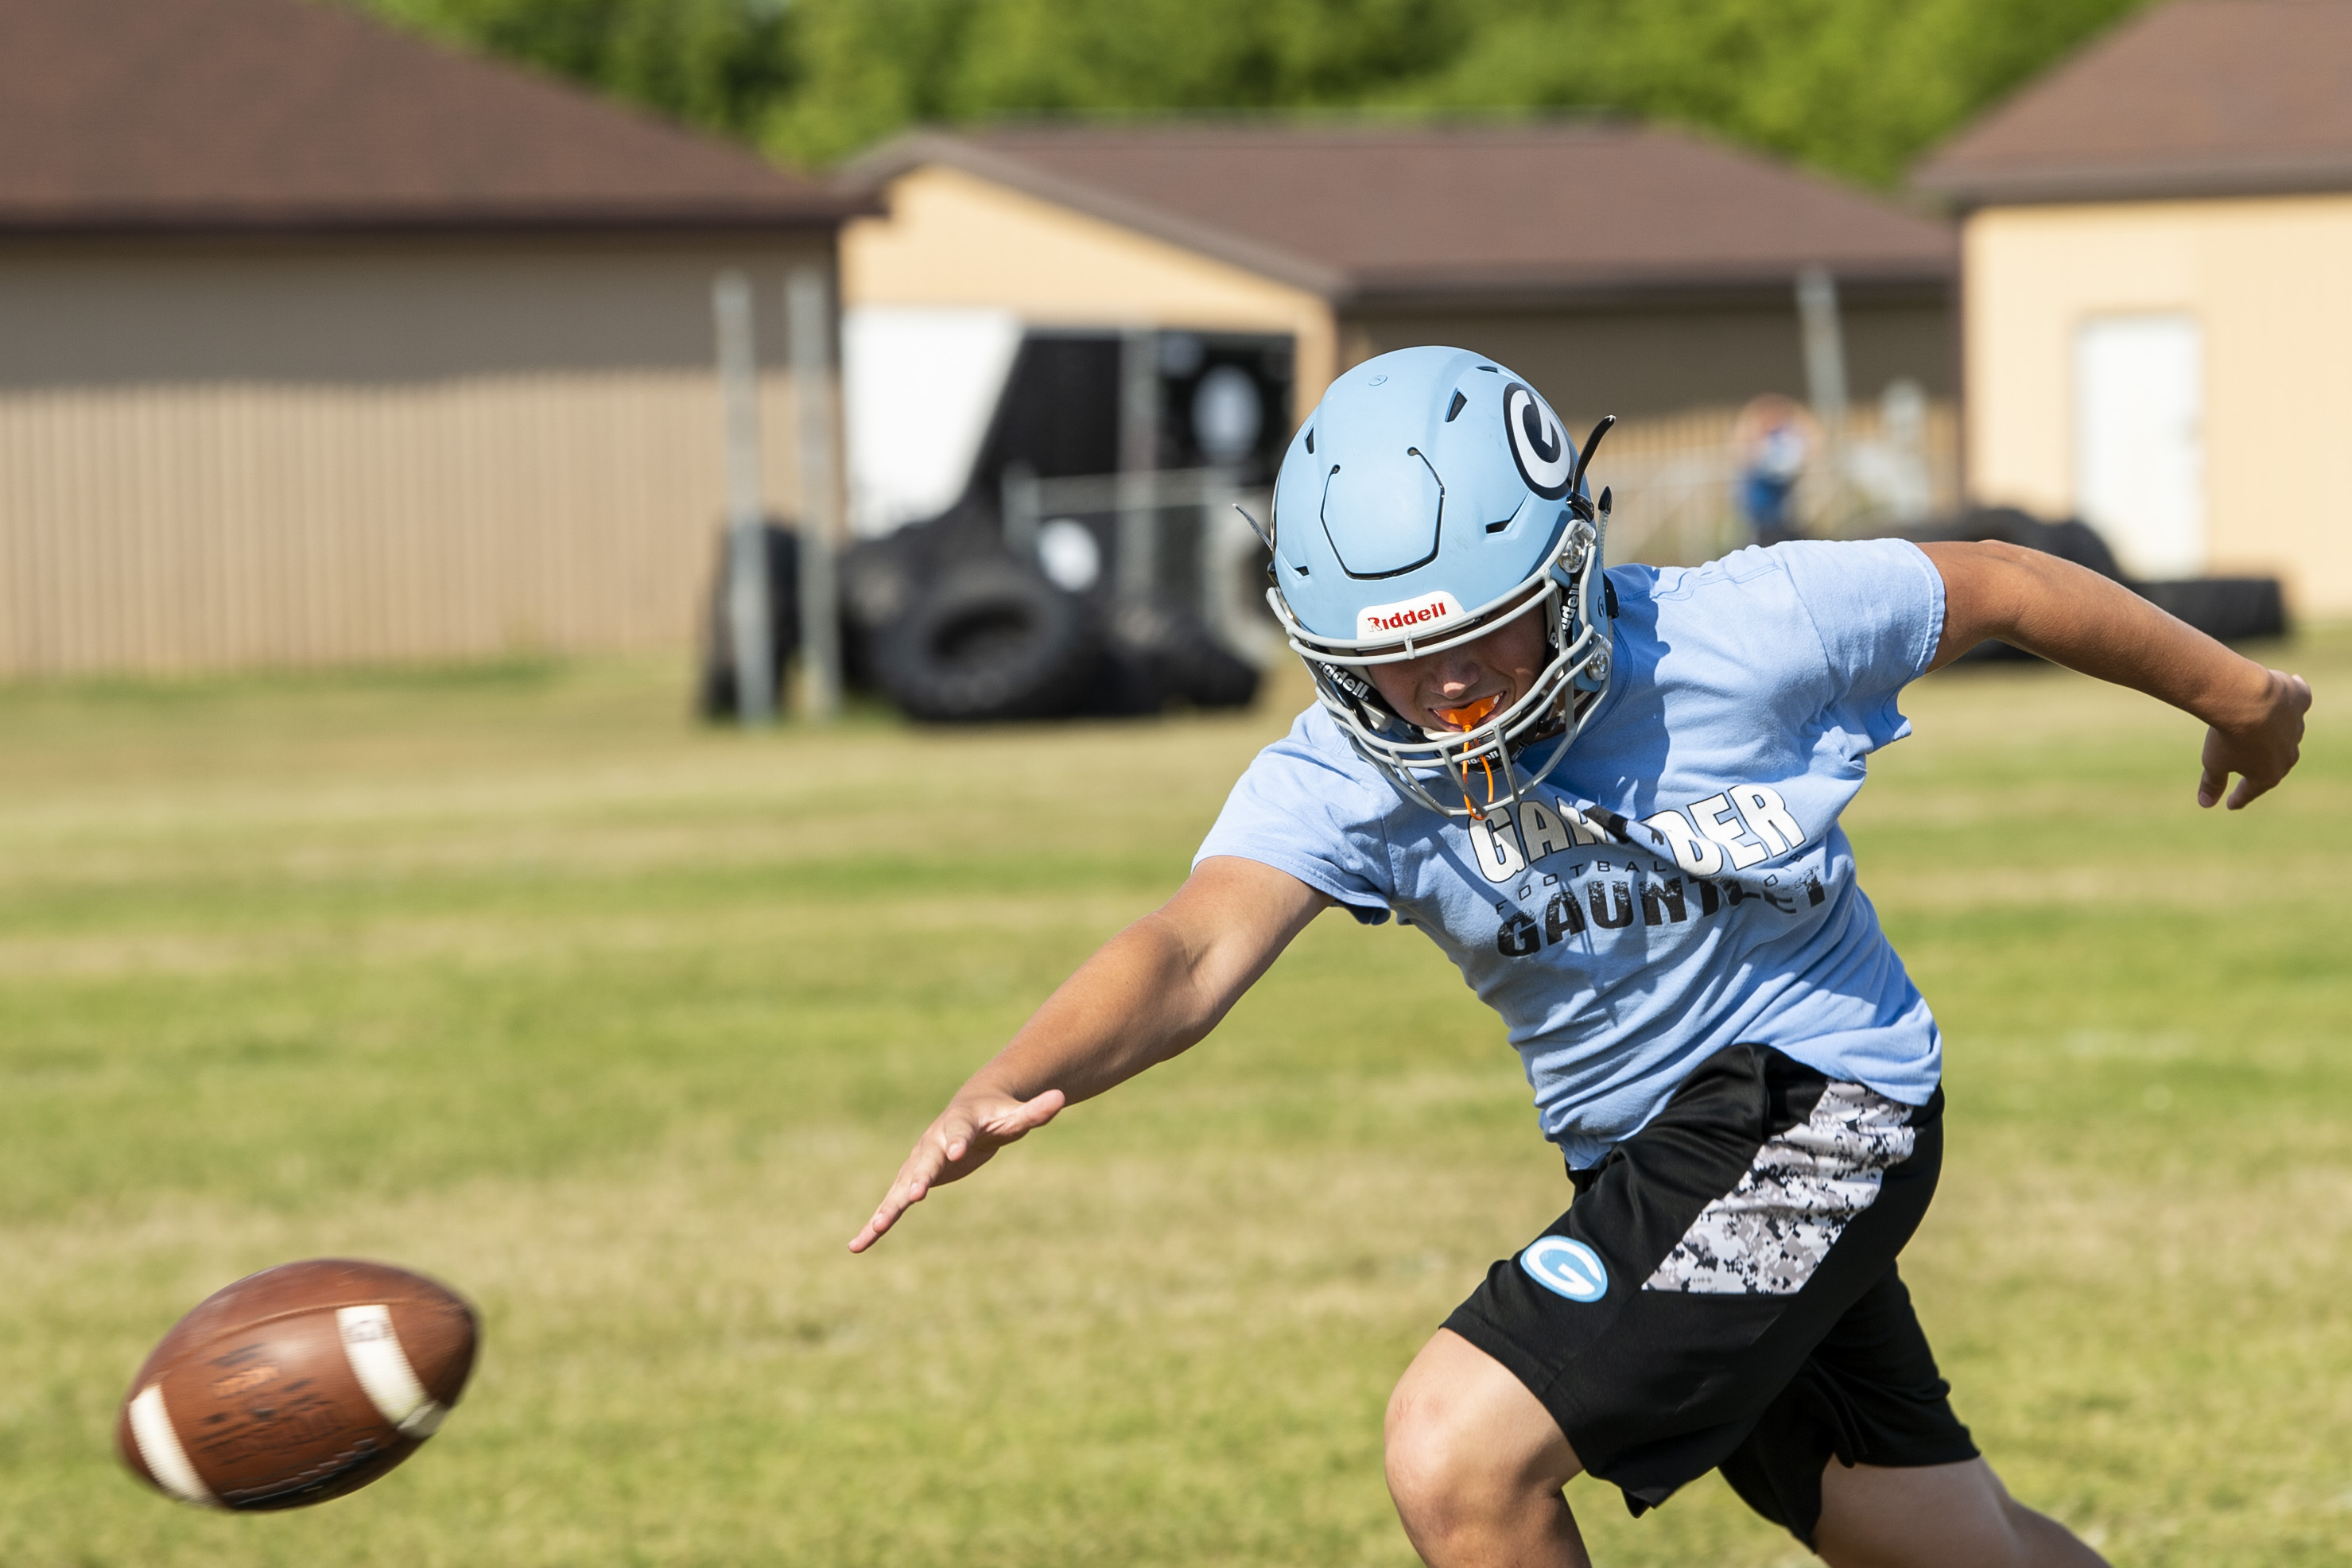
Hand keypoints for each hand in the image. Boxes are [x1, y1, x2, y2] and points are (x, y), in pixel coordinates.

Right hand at [847, 1085, 1066, 1252]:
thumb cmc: (997, 1116)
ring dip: (888, 1209)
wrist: (970, 1112)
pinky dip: (876, 1224)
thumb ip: (1035, 1111)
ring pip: (900, 1188)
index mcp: (959, 1125)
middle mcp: (933, 1143)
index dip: (956, 1141)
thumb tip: (1060, 1098)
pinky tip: (857, 1245)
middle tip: (914, 1195)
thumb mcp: (1016, 1116)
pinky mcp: (911, 1182)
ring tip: (873, 1232)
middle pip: (924, 1161)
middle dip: (918, 1178)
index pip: (957, 1131)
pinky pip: (891, 1205)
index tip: (955, 1153)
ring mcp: (918, 1163)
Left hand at [2198, 668, 2311, 809]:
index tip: (2230, 804)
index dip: (2239, 797)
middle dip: (2264, 767)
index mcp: (2269, 774)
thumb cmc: (2228, 736)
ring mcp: (2296, 727)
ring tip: (2271, 734)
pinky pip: (2301, 699)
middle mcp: (2289, 754)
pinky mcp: (2299, 701)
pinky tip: (2294, 685)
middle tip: (2253, 771)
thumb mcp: (2214, 762)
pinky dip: (2296, 697)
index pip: (2251, 790)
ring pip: (2289, 733)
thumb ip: (2213, 783)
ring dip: (2279, 733)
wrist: (2247, 701)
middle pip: (2275, 763)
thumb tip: (2205, 804)